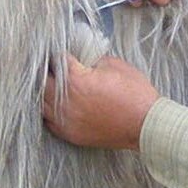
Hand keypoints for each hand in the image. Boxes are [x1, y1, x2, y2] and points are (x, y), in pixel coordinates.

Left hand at [42, 54, 160, 149]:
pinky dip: (50, 112)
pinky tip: (59, 105)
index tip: (63, 54)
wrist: (146, 124)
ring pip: (41, 103)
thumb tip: (83, 60)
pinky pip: (49, 121)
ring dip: (46, 93)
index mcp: (75, 80)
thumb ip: (93, 60)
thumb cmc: (135, 95)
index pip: (56, 60)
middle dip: (49, 72)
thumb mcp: (116, 65)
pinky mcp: (71, 134)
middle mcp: (65, 101)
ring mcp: (66, 120)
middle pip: (42, 81)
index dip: (60, 54)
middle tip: (56, 68)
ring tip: (54, 87)